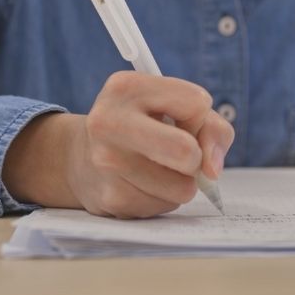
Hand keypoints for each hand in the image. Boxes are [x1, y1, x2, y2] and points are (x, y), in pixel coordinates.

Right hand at [3, 71, 234, 218]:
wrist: (82, 157)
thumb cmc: (142, 127)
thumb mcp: (173, 108)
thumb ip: (210, 126)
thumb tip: (212, 171)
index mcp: (126, 87)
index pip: (197, 103)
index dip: (198, 117)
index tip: (179, 122)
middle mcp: (109, 122)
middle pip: (186, 151)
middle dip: (195, 157)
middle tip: (179, 154)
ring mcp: (107, 163)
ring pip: (183, 188)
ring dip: (180, 182)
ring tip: (156, 168)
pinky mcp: (111, 198)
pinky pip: (165, 207)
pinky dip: (163, 198)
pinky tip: (142, 184)